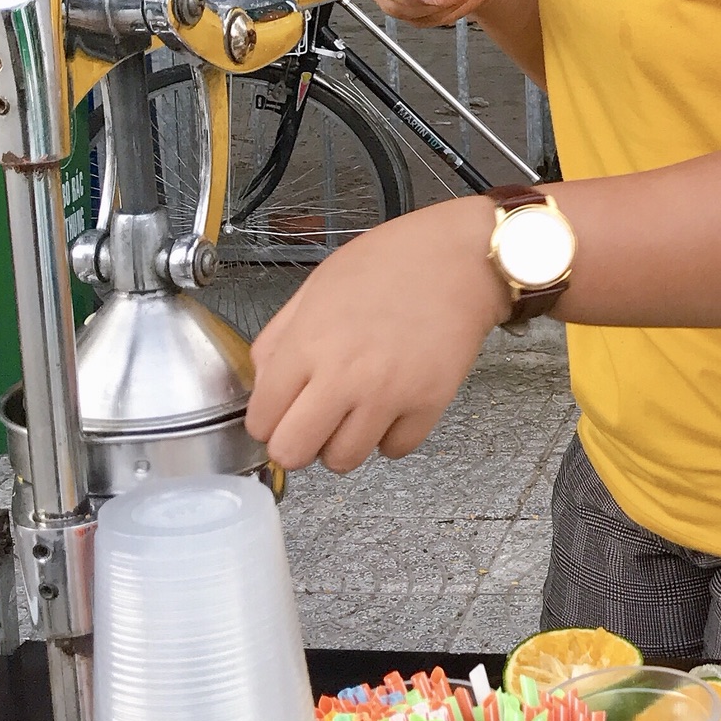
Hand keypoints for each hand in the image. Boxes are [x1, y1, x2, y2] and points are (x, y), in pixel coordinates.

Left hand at [248, 197, 510, 470]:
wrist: (460, 258)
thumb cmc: (389, 263)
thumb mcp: (315, 287)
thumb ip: (279, 339)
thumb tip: (265, 385)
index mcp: (307, 344)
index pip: (261, 421)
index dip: (267, 420)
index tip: (282, 411)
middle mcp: (344, 377)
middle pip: (293, 453)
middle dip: (296, 444)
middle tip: (313, 423)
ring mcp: (389, 395)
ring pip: (343, 461)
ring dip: (343, 443)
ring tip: (355, 413)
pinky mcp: (429, 405)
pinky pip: (395, 450)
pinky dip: (390, 437)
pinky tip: (392, 407)